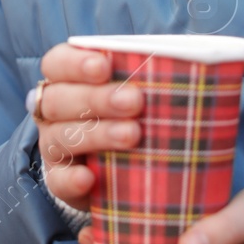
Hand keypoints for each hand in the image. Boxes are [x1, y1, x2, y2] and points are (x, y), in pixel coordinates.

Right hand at [33, 43, 144, 212]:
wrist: (113, 169)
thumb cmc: (129, 114)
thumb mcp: (134, 92)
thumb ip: (147, 77)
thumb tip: (191, 66)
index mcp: (64, 80)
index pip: (56, 63)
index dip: (76, 63)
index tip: (104, 66)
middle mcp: (52, 111)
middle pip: (58, 99)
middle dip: (97, 98)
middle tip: (135, 101)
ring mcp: (52, 146)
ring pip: (60, 137)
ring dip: (97, 134)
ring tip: (132, 135)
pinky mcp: (59, 180)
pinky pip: (58, 180)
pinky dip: (72, 179)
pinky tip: (89, 178)